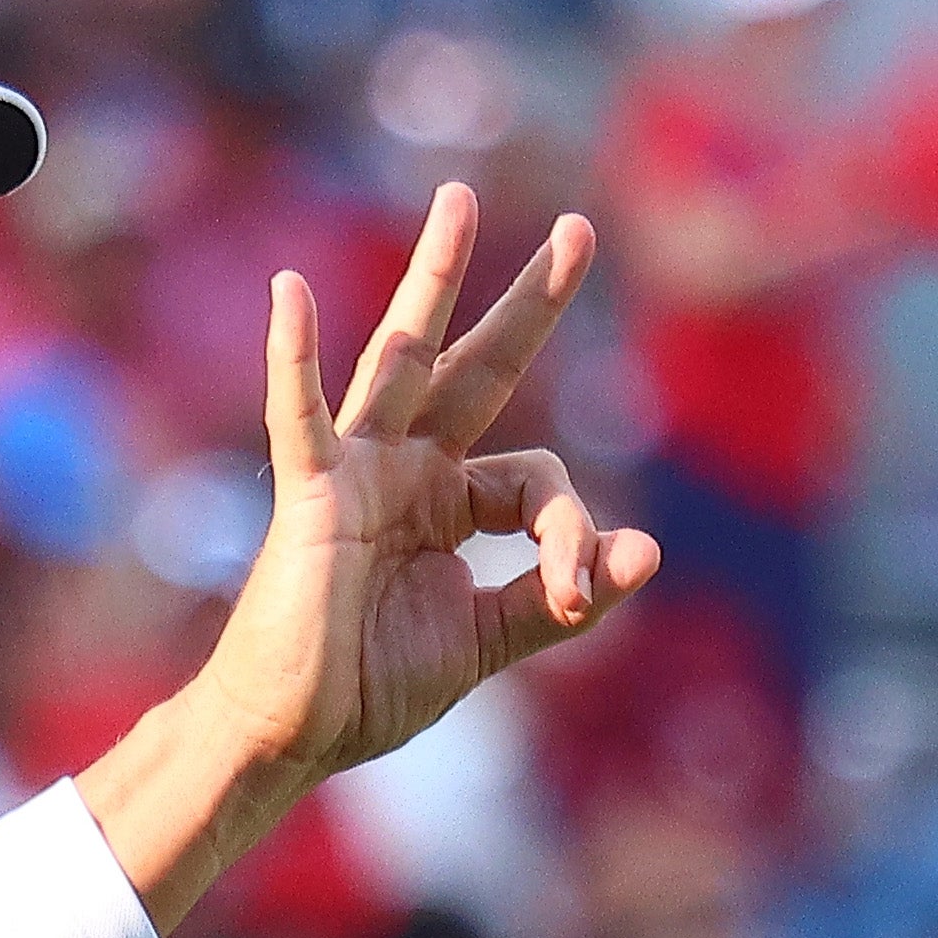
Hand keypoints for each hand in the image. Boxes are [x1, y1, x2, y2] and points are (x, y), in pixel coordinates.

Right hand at [194, 186, 649, 785]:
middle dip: (529, 302)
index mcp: (448, 503)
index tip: (576, 592)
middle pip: (479, 367)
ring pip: (403, 357)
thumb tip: (648, 550)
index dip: (572, 531)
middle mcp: (406, 469)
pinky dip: (294, 357)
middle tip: (579, 229)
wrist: (290, 735)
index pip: (537, 482)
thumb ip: (559, 595)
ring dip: (433, 279)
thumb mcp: (486, 638)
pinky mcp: (309, 495)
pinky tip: (292, 293)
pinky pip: (300, 416)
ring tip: (460, 202)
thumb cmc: (369, 687)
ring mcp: (356, 472)